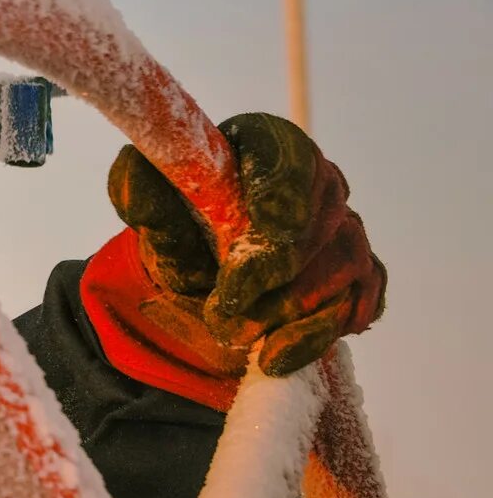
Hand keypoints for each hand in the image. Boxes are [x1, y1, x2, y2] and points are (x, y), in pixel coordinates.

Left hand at [98, 112, 384, 382]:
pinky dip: (319, 332)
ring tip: (243, 338)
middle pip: (326, 219)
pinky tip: (278, 353)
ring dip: (295, 309)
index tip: (266, 235)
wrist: (195, 262)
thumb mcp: (146, 200)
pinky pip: (359, 301)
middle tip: (232, 306)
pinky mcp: (359, 274)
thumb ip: (140, 191)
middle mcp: (320, 180)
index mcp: (268, 144)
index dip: (284, 194)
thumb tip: (139, 193)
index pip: (292, 156)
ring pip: (347, 264)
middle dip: (279, 270)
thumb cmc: (177, 216)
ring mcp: (346, 228)